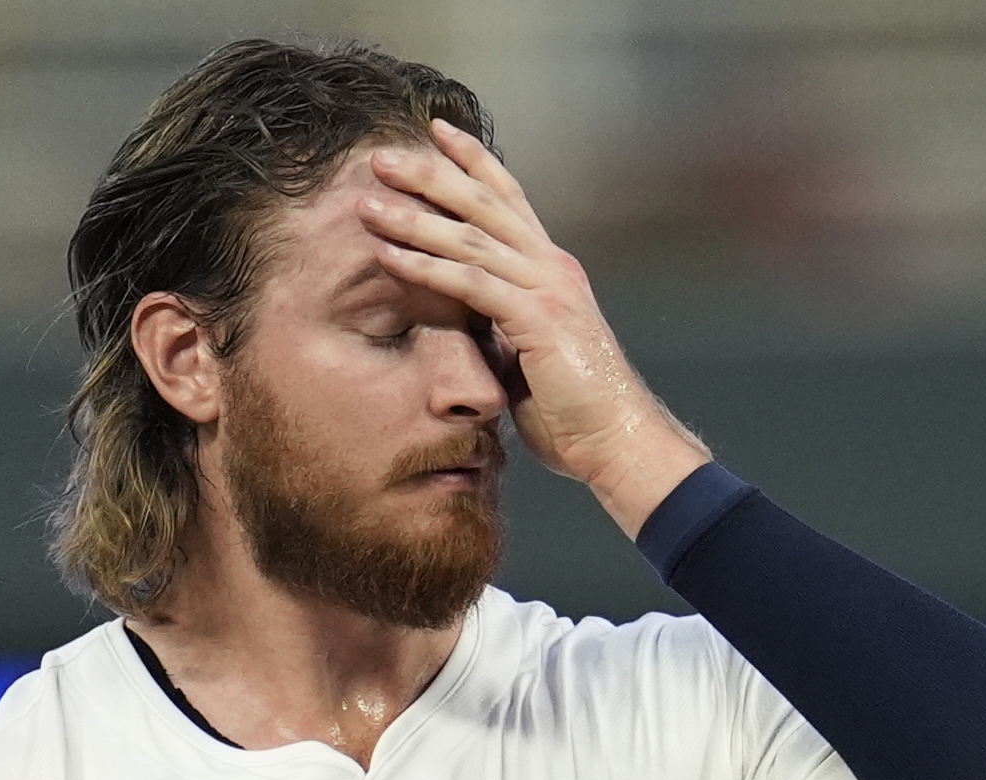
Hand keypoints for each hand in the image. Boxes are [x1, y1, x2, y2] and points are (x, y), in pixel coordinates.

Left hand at [359, 120, 709, 536]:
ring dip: (414, 218)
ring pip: (471, 238)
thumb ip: (501, 328)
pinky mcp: (538, 318)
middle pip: (484, 203)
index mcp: (552, 270)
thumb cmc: (574, 411)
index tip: (436, 133)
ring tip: (367, 203)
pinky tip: (388, 256)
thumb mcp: (529, 357)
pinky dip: (426, 268)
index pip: (509, 200)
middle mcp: (552, 267)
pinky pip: (471, 284)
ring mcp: (547, 288)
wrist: (617, 440)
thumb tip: (467, 325)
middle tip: (380, 156)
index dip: (474, 162)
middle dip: (430, 175)